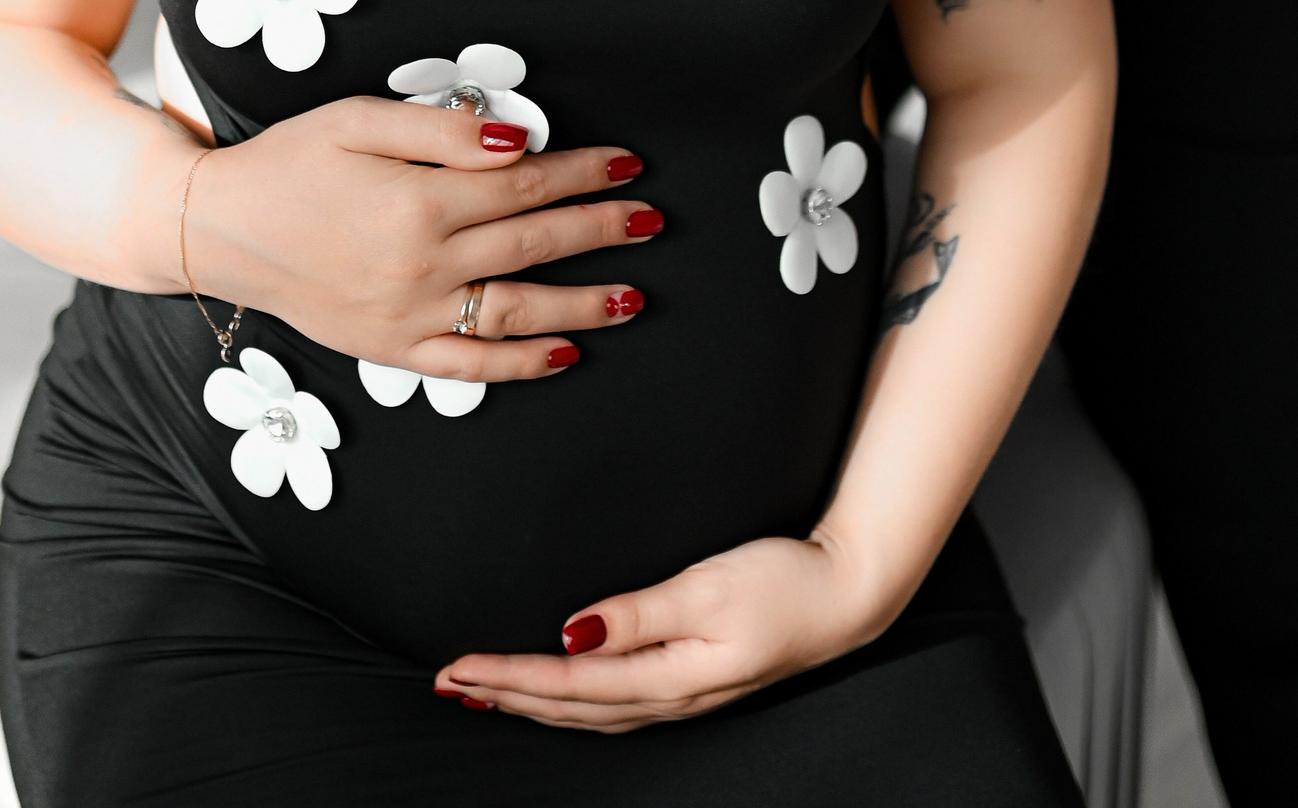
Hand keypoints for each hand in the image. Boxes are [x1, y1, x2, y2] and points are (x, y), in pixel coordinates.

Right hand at [184, 96, 660, 381]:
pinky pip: (469, 365)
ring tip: (634, 294)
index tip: (627, 163)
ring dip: (583, 303)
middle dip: (600, 229)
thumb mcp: (358, 120)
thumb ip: (444, 132)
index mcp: (420, 201)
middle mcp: (423, 265)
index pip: (526, 184)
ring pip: (518, 313)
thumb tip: (519, 141)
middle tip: (652, 219)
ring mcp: (409, 316)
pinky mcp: (391, 350)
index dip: (583, 172)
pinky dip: (522, 364)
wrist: (218, 229)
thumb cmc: (289, 161)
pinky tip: (566, 354)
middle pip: (534, 244)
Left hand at [434, 534, 888, 730]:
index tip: (458, 668)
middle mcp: (670, 697)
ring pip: (588, 712)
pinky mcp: (693, 681)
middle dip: (506, 695)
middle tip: (450, 682)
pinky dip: (572, 702)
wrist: (847, 595)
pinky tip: (560, 693)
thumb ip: (639, 614)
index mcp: (669, 676)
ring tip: (485, 690)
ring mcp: (682, 695)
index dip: (509, 678)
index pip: (568, 683)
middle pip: (569, 706)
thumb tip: (573, 632)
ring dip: (532, 702)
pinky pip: (614, 706)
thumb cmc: (784, 584)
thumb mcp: (708, 589)